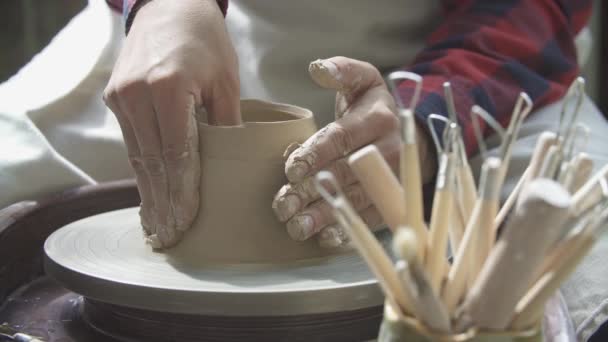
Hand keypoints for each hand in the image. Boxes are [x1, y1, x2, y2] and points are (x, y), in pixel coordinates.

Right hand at [103, 0, 239, 247]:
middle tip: (170, 237)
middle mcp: (137, 96)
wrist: (167, 5)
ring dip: (149, 194)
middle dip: (163, 203)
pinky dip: (142, 171)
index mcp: (169, 89)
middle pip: (153, 163)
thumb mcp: (226, 79)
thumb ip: (226, 123)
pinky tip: (148, 194)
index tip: (186, 222)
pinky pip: (131, 143)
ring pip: (138, 157)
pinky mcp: (116, 98)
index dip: (183, 193)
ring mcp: (121, 97)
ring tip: (158, 226)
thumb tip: (231, 164)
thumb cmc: (204, 39)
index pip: (177, 155)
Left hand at [272, 57, 435, 247]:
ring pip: (356, 200)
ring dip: (325, 216)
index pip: (342, 137)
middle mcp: (388, 151)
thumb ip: (342, 71)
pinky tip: (324, 239)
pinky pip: (371, 219)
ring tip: (296, 227)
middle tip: (283, 205)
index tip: (291, 169)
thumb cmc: (374, 108)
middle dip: (312, 191)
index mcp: (378, 119)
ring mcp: (392, 179)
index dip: (316, 153)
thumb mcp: (364, 80)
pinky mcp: (392, 200)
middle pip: (345, 173)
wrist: (416, 135)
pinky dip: (349, 231)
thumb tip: (317, 68)